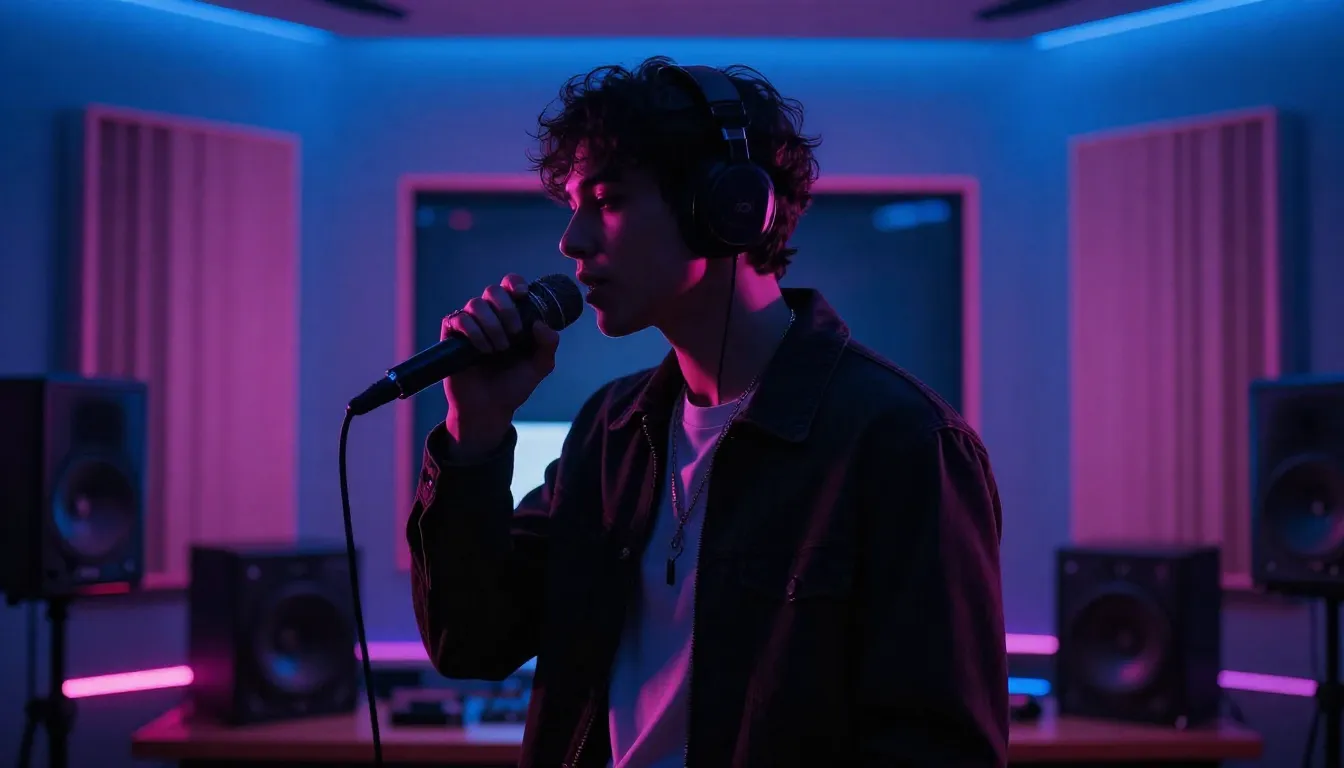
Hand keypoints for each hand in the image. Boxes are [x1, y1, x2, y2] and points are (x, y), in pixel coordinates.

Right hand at [440, 274, 559, 457]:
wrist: (490, 408)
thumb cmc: (514, 385)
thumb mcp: (540, 366)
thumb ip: (548, 345)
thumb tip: (540, 324)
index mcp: (512, 317)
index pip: (510, 285)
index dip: (514, 283)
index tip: (522, 295)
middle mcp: (490, 317)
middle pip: (493, 290)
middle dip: (506, 309)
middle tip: (515, 333)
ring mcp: (470, 325)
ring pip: (476, 304)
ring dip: (492, 325)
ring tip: (499, 349)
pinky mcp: (452, 337)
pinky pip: (458, 318)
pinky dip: (473, 331)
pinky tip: (482, 349)